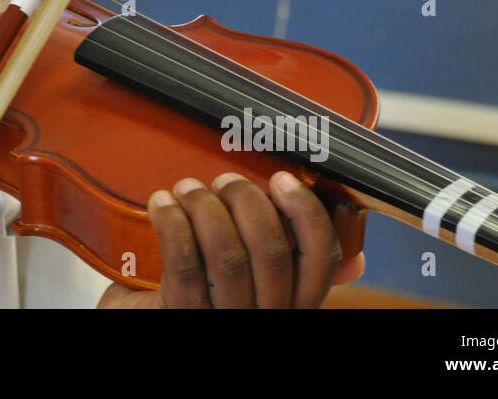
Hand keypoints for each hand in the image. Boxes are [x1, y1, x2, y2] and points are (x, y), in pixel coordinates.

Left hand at [98, 171, 364, 307]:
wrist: (153, 318)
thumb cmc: (203, 291)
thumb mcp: (253, 281)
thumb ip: (287, 259)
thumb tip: (344, 244)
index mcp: (293, 301)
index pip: (322, 259)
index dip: (307, 213)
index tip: (282, 178)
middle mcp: (266, 314)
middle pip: (271, 250)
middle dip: (245, 200)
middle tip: (223, 181)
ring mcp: (226, 318)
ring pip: (228, 255)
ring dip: (204, 206)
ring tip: (187, 189)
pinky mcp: (183, 315)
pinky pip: (184, 263)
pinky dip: (172, 222)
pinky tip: (161, 204)